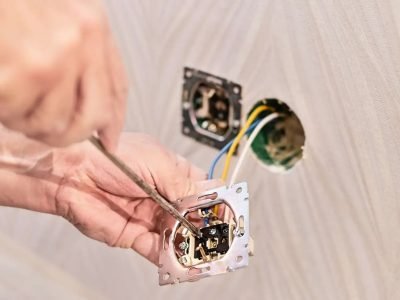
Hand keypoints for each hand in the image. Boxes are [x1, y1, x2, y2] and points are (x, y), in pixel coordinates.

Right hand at [0, 0, 126, 150]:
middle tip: (46, 131)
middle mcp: (81, 43)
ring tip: (13, 97)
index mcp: (93, 26)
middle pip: (92, 117)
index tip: (109, 142)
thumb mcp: (62, 13)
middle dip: (68, 135)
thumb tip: (94, 108)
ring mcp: (55, 58)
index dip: (114, 122)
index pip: (117, 88)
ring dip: (27, 120)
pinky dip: (5, 110)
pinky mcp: (25, 71)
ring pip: (52, 122)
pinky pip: (17, 115)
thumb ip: (82, 54)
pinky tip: (2, 86)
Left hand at [51, 133, 218, 263]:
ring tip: (209, 253)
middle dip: (208, 228)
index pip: (202, 190)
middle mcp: (163, 196)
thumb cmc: (113, 157)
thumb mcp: (158, 162)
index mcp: (172, 173)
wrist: (73, 173)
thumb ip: (185, 185)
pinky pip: (159, 250)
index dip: (217, 202)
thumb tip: (209, 200)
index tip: (230, 213)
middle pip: (194, 216)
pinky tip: (186, 260)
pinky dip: (173, 257)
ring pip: (179, 235)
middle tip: (223, 239)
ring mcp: (151, 216)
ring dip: (194, 245)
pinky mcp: (135, 235)